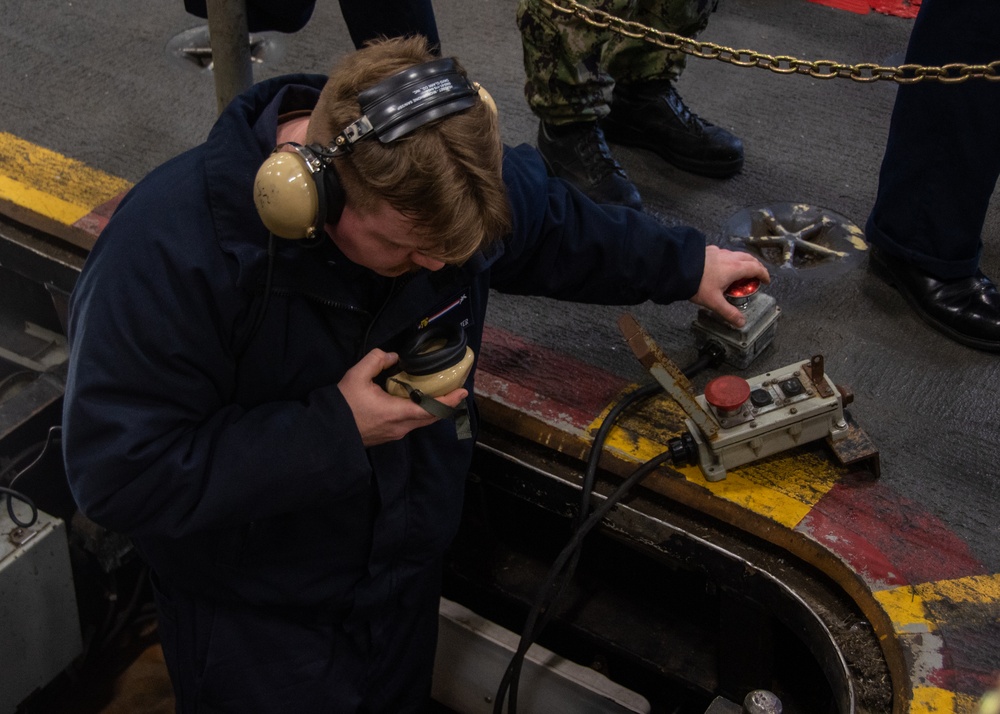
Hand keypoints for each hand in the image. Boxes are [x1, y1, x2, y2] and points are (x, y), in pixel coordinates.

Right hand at [338, 349, 468, 446]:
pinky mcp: (388, 436)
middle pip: (431, 417)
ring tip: (439, 393)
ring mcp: (395, 434)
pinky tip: (417, 401)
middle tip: (455, 390)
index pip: (432, 409)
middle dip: (445, 404)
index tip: (463, 391)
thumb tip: (393, 356)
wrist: (327, 431)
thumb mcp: (357, 376)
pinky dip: (420, 413)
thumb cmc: (343, 404)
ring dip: (432, 409)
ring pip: (421, 422)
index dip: (449, 401)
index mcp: (398, 413)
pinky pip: (411, 424)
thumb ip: (376, 360)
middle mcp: (401, 427)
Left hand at [691, 246, 770, 327]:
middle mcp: (729, 257)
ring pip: (737, 254)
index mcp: (735, 268)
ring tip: (741, 272)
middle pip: (749, 258)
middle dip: (756, 266)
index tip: (767, 281)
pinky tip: (723, 265)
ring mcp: (719, 251)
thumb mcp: (714, 302)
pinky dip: (730, 259)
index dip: (764, 274)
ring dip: (743, 261)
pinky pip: (725, 253)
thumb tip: (741, 323)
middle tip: (757, 276)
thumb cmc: (697, 285)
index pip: (756, 268)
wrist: (677, 268)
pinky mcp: (709, 250)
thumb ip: (729, 312)